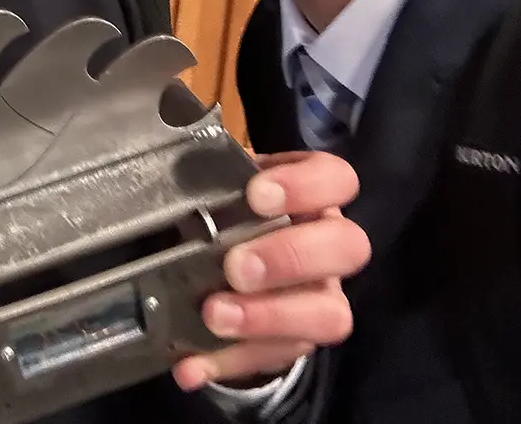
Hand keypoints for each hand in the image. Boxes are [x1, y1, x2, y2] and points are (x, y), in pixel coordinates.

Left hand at [172, 151, 367, 391]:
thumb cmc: (232, 208)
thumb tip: (174, 156)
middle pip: (345, 248)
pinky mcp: (296, 342)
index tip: (257, 195)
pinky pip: (274, 357)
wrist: (230, 260)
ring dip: (268, 318)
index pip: (336, 179)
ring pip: (330, 315)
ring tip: (215, 316)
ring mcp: (321, 297)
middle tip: (236, 267)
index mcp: (313, 195)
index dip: (305, 186)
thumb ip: (209, 173)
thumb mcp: (223, 183)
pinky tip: (190, 365)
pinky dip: (227, 362)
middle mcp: (329, 246)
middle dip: (289, 258)